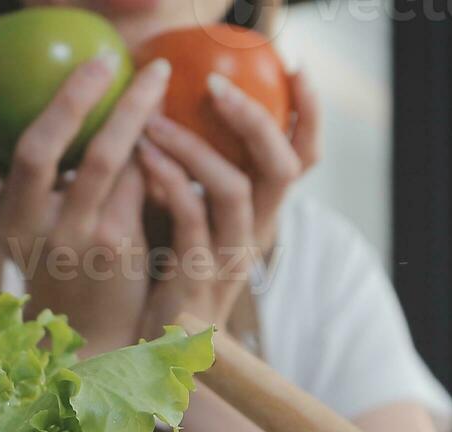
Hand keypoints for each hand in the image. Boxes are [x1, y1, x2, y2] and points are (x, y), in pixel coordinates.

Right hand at [0, 40, 173, 348]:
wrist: (93, 331)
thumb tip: (64, 73)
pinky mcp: (113, 246)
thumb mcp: (30, 215)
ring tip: (157, 74)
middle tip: (105, 59)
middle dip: (71, 95)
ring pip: (103, 158)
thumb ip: (37, 163)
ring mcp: (66, 239)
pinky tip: (176, 126)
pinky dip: (155, 149)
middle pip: (34, 149)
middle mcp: (17, 224)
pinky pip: (139, 179)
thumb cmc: (62, 254)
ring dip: (133, 108)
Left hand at [136, 68, 319, 331]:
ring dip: (194, 147)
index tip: (296, 68)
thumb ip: (188, 165)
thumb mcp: (186, 210)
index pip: (303, 157)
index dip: (308, 114)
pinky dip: (169, 182)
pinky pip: (190, 219)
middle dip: (256, 120)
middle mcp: (255, 232)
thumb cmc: (163, 266)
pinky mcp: (195, 276)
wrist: (153, 344)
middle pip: (283, 168)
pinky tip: (143, 157)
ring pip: (234, 189)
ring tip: (153, 120)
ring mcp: (229, 257)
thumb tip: (166, 99)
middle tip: (217, 85)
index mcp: (260, 212)